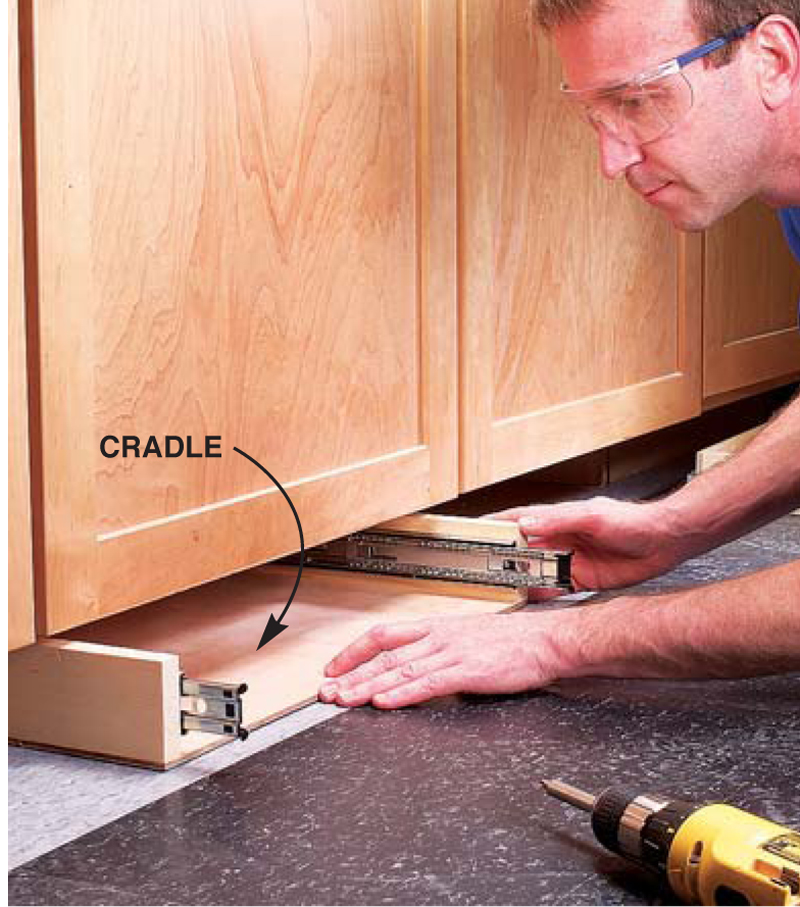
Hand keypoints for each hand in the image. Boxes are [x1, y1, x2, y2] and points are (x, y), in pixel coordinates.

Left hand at [318, 612, 570, 709]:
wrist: (545, 640)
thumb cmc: (511, 642)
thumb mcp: (465, 639)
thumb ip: (438, 652)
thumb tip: (414, 670)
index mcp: (435, 627)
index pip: (383, 635)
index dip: (354, 652)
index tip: (333, 668)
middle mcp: (438, 636)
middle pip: (384, 654)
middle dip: (351, 674)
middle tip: (327, 691)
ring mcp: (452, 652)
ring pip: (400, 668)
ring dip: (368, 685)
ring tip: (345, 699)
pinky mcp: (468, 670)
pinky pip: (428, 682)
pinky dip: (403, 693)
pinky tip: (384, 701)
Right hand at [488, 497, 680, 591]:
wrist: (666, 540)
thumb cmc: (634, 520)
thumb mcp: (593, 516)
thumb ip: (558, 520)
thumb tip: (526, 523)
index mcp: (558, 519)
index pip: (519, 519)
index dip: (495, 525)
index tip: (473, 531)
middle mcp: (561, 539)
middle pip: (523, 549)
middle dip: (502, 558)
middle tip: (480, 569)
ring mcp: (571, 560)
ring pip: (536, 571)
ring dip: (520, 579)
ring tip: (500, 589)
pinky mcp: (583, 579)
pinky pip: (555, 589)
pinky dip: (541, 596)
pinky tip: (530, 602)